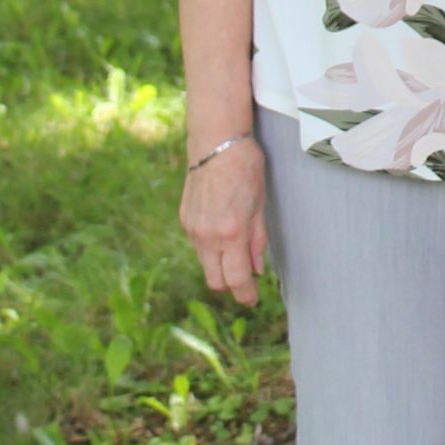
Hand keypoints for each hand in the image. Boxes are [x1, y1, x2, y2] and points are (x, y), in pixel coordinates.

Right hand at [179, 138, 268, 304]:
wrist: (216, 144)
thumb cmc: (246, 170)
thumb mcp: (260, 207)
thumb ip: (257, 242)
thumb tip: (256, 270)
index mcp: (230, 233)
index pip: (235, 279)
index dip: (245, 294)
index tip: (252, 300)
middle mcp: (207, 236)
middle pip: (215, 280)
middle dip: (231, 286)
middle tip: (246, 283)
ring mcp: (192, 229)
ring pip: (205, 264)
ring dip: (220, 267)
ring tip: (236, 255)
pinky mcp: (185, 220)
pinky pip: (198, 246)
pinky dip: (211, 249)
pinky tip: (223, 234)